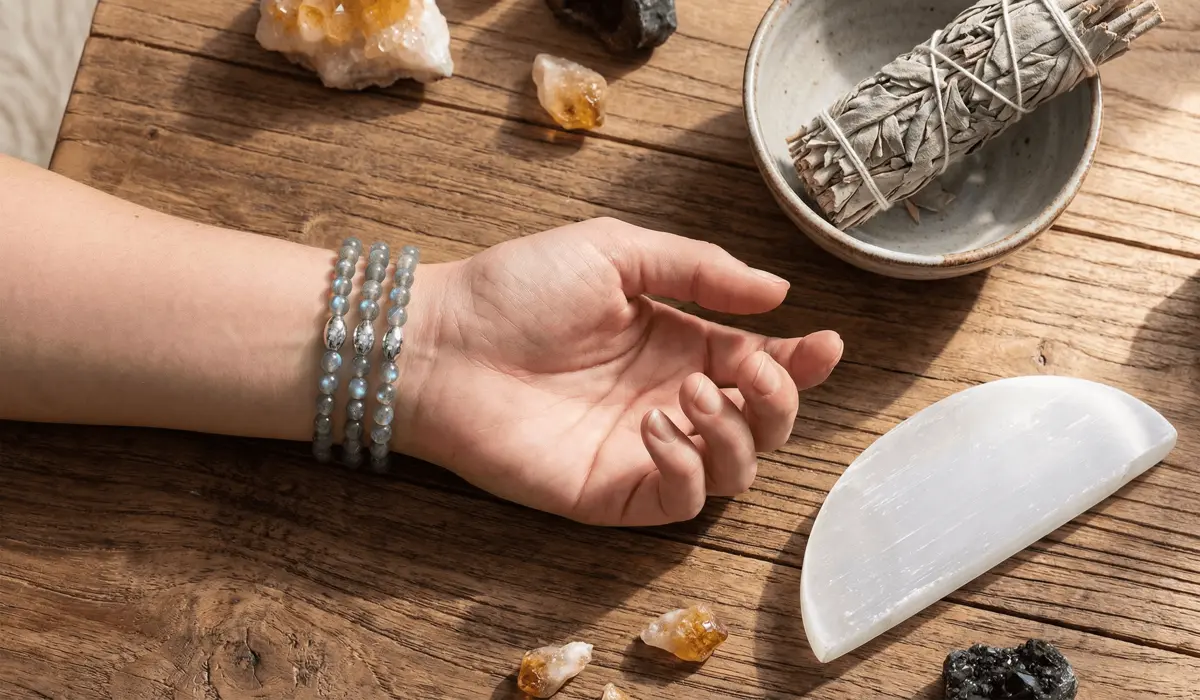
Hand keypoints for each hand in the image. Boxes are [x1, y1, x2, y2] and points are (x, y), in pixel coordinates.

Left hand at [395, 218, 842, 525]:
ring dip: (736, 433)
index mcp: (676, 345)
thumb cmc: (516, 289)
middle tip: (749, 370)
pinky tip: (656, 425)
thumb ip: (699, 269)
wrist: (441, 341)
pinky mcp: (612, 492)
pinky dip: (690, 467)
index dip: (800, 362)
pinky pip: (684, 502)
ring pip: (736, 470)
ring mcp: (643, 451)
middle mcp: (669, 400)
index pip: (759, 365)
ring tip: (688, 393)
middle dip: (778, 400)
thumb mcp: (617, 251)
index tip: (825, 344)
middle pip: (762, 423)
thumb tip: (777, 292)